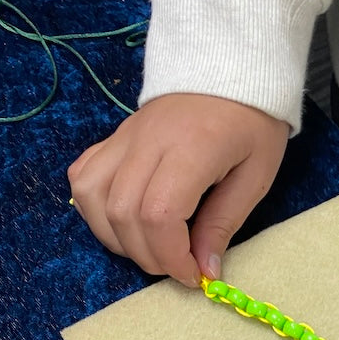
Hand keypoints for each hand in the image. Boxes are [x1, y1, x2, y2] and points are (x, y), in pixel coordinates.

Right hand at [68, 93, 288, 285]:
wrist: (229, 65)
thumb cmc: (251, 122)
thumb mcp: (254, 176)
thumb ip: (223, 224)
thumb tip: (204, 270)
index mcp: (190, 149)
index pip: (158, 215)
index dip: (171, 256)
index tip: (193, 274)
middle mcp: (147, 142)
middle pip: (122, 214)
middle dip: (148, 256)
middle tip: (177, 265)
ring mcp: (124, 137)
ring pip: (92, 197)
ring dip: (117, 238)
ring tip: (151, 248)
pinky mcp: (113, 137)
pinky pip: (84, 177)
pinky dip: (95, 209)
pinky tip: (123, 221)